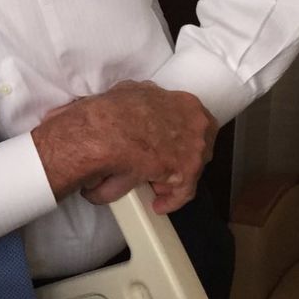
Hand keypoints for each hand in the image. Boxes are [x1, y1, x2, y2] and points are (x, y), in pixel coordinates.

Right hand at [32, 81, 215, 212]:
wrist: (103, 131)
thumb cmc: (109, 113)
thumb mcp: (126, 92)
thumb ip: (138, 99)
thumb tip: (128, 104)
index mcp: (183, 102)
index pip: (190, 122)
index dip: (176, 136)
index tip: (164, 145)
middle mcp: (195, 122)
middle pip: (195, 144)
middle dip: (177, 156)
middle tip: (159, 167)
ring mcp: (194, 146)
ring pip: (191, 167)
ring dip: (173, 177)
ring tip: (155, 188)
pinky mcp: (186, 170)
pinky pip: (184, 190)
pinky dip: (171, 200)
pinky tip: (158, 205)